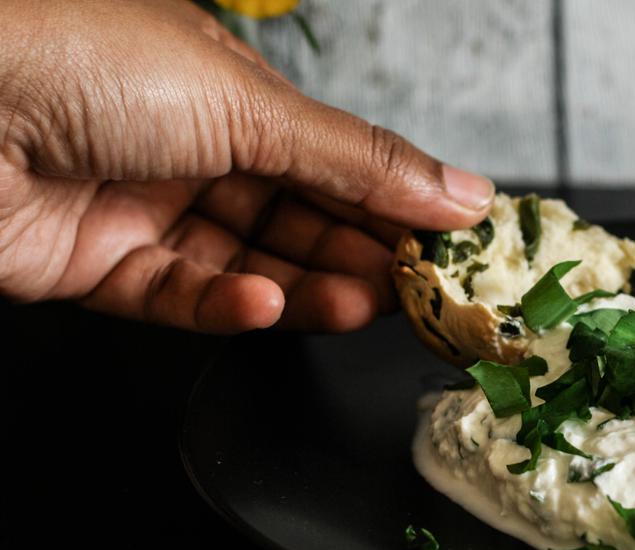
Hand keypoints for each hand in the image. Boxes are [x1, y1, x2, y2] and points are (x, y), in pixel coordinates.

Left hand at [0, 0, 493, 332]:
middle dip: (362, 253)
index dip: (395, 200)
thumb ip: (359, 161)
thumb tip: (460, 191)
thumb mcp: (248, 102)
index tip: (453, 241)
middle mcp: (189, 148)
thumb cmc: (73, 56)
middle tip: (418, 289)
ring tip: (361, 305)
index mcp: (225, 90)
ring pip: (253, 265)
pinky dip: (229, 307)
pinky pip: (185, 297)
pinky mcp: (100, 266)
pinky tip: (264, 305)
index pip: (333, 159)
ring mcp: (145, 208)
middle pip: (300, 218)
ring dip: (309, 289)